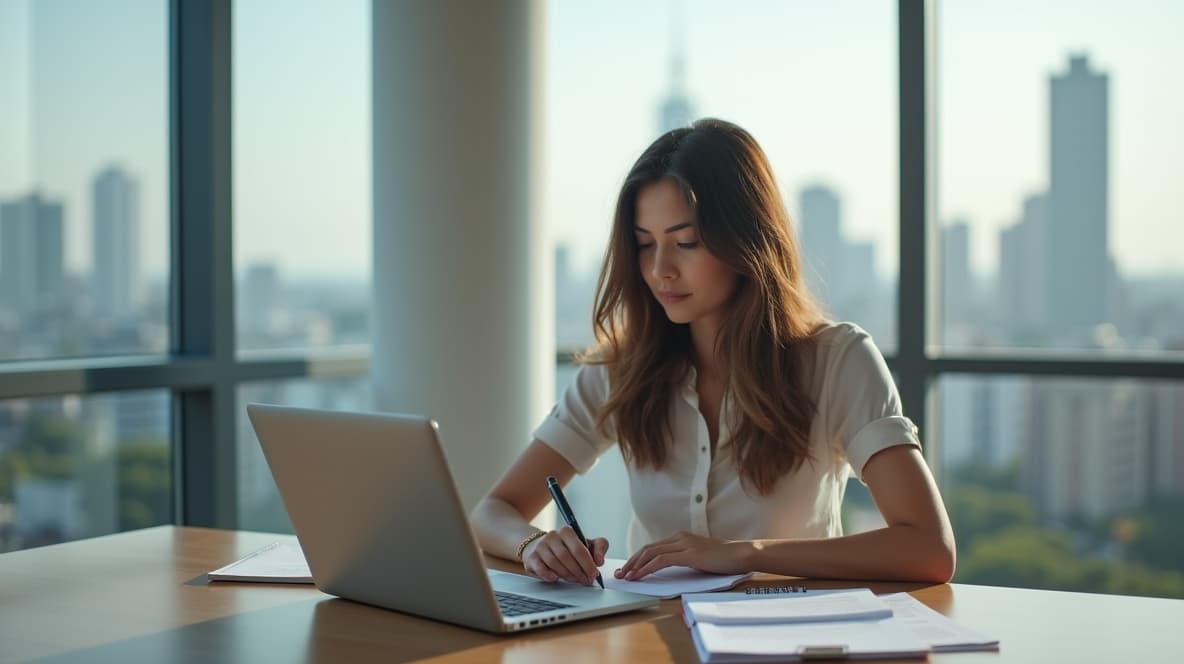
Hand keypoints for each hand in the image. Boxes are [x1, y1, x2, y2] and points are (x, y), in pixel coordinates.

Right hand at [522, 525, 607, 585]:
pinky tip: (555, 578)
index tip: (594, 574)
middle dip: (578, 571)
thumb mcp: (585, 544)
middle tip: (585, 580)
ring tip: (573, 579)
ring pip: (554, 563)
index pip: (579, 549)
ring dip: (566, 574)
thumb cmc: (566, 547)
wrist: (540, 546)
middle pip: (566, 557)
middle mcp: (552, 536)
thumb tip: (600, 561)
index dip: (588, 564)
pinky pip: (540, 567)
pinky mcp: (531, 557)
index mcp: (567, 532)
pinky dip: (548, 574)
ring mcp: (540, 546)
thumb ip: (599, 547)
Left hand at [615, 531, 753, 580]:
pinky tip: (640, 576)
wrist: (741, 555)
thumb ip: (683, 561)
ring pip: (651, 553)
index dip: (637, 558)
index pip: (653, 547)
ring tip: (626, 577)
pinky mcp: (688, 554)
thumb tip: (666, 571)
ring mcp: (684, 544)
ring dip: (636, 566)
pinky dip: (647, 568)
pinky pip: (661, 561)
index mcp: (681, 538)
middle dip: (631, 562)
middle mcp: (679, 538)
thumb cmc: (723, 560)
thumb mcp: (698, 559)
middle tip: (620, 574)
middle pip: (647, 549)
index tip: (627, 569)